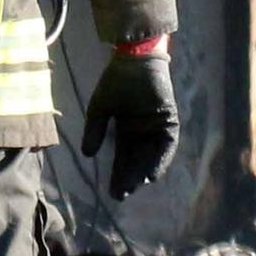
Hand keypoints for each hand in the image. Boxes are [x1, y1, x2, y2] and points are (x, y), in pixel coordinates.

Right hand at [81, 45, 182, 198]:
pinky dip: (160, 160)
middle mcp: (143, 132)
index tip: (112, 192)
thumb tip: (87, 154)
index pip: (123, 158)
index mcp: (127, 130)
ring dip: (144, 172)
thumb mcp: (99, 109)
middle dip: (130, 178)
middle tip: (122, 195)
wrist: (134, 60)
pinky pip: (166, 146)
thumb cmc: (116, 81)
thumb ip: (95, 131)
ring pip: (152, 156)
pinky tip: (151, 174)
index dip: (118, 174)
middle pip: (137, 161)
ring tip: (135, 187)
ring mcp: (157, 127)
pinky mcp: (169, 121)